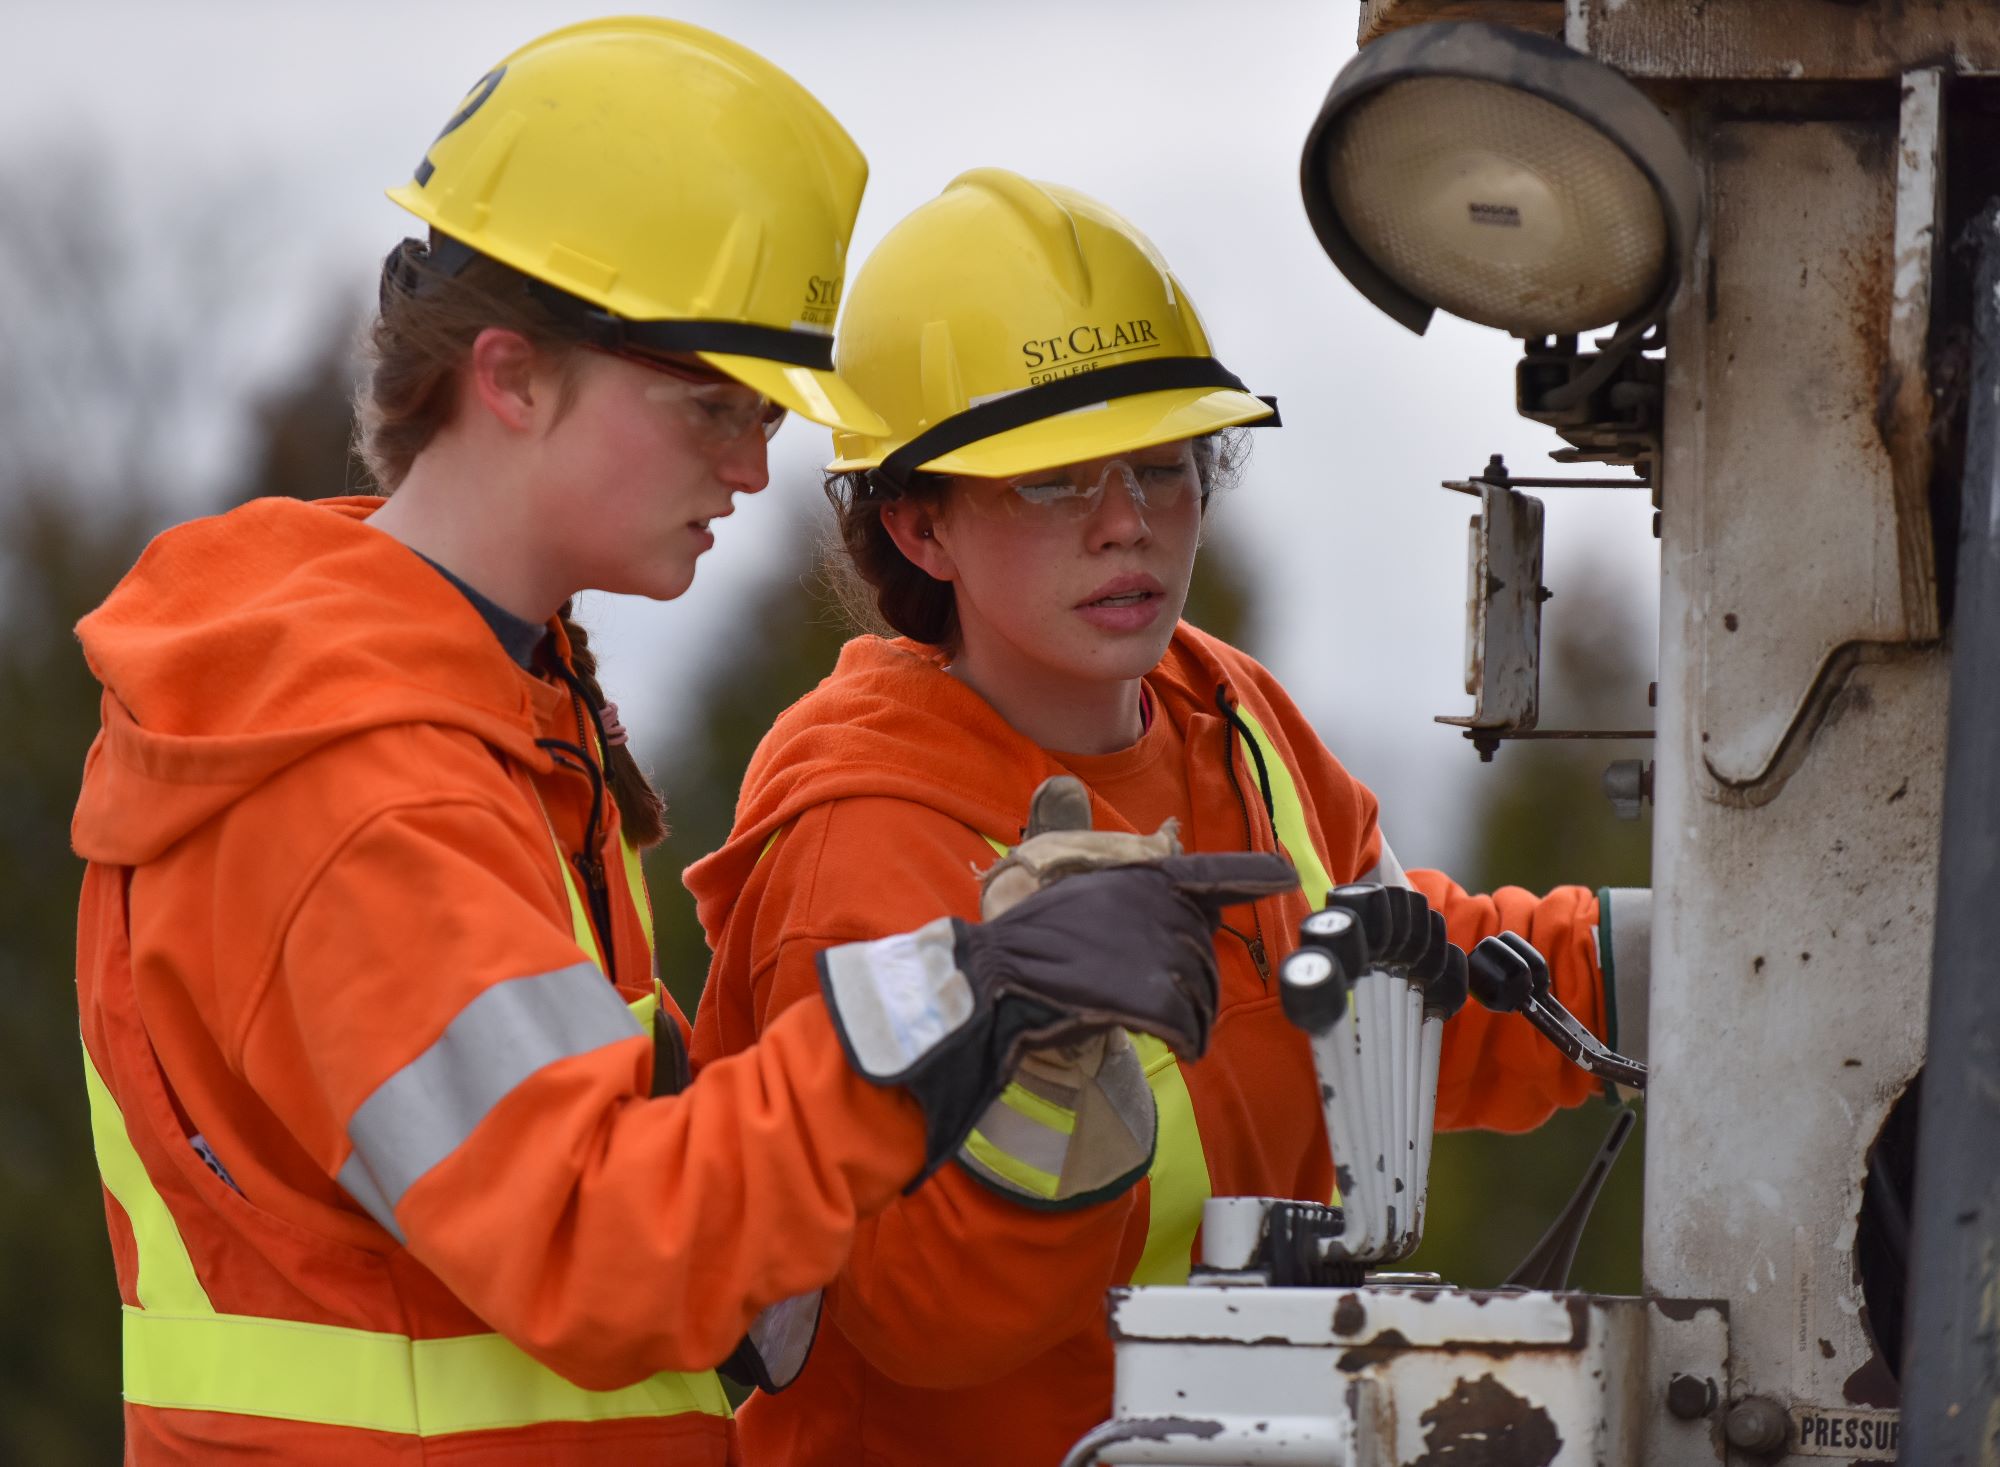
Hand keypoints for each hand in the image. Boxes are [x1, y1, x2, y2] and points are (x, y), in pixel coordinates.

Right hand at [962, 852, 1300, 1063]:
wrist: (999, 976)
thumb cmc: (1035, 941)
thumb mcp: (1091, 895)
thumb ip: (1143, 897)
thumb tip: (1196, 909)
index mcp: (1145, 880)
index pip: (1212, 873)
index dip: (1253, 873)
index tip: (1284, 876)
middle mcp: (1161, 908)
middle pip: (1206, 956)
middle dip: (1190, 983)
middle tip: (1147, 996)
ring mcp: (1160, 952)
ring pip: (1204, 996)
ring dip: (1190, 1018)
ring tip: (1156, 1025)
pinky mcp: (1156, 997)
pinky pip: (1192, 1028)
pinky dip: (1188, 1042)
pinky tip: (1174, 1046)